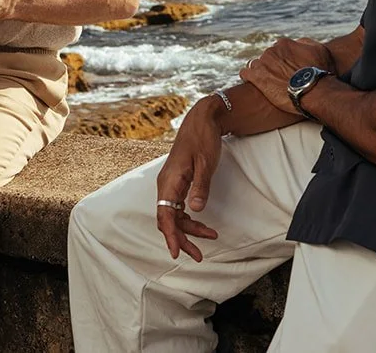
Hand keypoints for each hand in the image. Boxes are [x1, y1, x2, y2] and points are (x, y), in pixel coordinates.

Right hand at [155, 100, 223, 261]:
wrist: (203, 119)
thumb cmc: (203, 138)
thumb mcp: (206, 163)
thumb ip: (201, 187)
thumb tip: (196, 210)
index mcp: (169, 181)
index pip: (165, 215)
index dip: (170, 236)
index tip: (177, 252)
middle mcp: (166, 185)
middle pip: (168, 220)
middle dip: (182, 239)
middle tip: (199, 256)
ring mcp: (171, 185)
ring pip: (174, 215)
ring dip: (189, 229)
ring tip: (210, 237)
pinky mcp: (178, 183)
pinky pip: (179, 207)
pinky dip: (190, 218)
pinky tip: (202, 224)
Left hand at [239, 37, 333, 115]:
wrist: (314, 91)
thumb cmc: (320, 72)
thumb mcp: (319, 50)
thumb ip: (305, 43)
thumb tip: (298, 42)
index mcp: (284, 43)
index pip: (278, 49)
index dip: (282, 59)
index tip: (286, 68)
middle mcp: (271, 51)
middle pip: (267, 57)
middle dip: (272, 66)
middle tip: (280, 78)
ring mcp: (262, 64)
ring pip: (255, 65)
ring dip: (261, 72)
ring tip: (268, 82)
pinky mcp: (256, 78)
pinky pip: (245, 74)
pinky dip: (248, 78)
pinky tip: (254, 83)